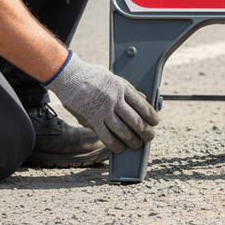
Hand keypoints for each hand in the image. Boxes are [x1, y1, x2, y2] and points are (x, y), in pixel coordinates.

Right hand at [45, 52, 159, 153]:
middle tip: (150, 137)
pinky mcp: (91, 119)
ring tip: (137, 145)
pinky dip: (114, 145)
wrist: (69, 76)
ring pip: (122, 130)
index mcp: (122, 87)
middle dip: (145, 131)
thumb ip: (128, 89)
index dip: (151, 116)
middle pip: (135, 120)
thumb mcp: (114, 77)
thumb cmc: (91, 75)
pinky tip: (120, 149)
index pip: (142, 105)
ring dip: (132, 140)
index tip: (155, 122)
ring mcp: (103, 110)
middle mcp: (115, 99)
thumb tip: (143, 98)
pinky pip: (106, 136)